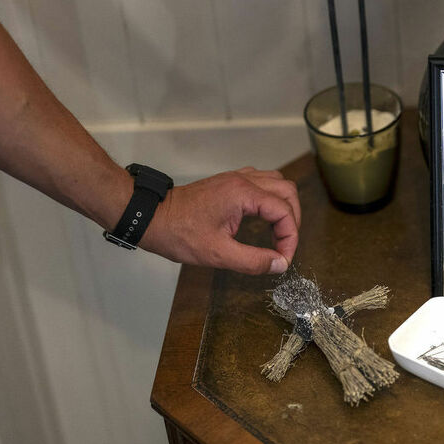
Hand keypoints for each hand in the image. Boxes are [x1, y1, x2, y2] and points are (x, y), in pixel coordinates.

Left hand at [140, 167, 300, 274]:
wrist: (150, 217)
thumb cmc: (178, 233)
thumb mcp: (217, 254)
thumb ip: (253, 261)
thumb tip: (279, 265)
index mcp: (243, 194)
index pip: (284, 211)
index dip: (290, 237)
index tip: (283, 258)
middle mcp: (243, 180)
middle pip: (288, 192)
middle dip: (292, 220)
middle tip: (285, 245)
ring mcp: (235, 179)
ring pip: (277, 183)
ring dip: (284, 207)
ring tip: (278, 232)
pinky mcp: (228, 182)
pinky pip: (261, 182)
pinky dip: (270, 199)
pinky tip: (263, 217)